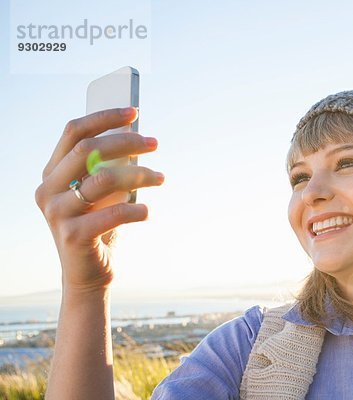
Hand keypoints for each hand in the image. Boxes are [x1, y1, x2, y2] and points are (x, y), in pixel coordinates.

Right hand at [35, 107, 163, 291]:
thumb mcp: (102, 194)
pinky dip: (136, 210)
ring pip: (103, 180)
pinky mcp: (72, 236)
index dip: (104, 117)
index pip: (73, 132)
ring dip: (139, 175)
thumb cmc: (99, 227)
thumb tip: (138, 139)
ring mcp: (56, 213)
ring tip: (161, 177)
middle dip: (127, 142)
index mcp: (52, 173)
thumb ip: (109, 169)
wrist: (87, 275)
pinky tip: (146, 212)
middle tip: (155, 143)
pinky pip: (113, 213)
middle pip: (88, 150)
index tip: (135, 111)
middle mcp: (47, 190)